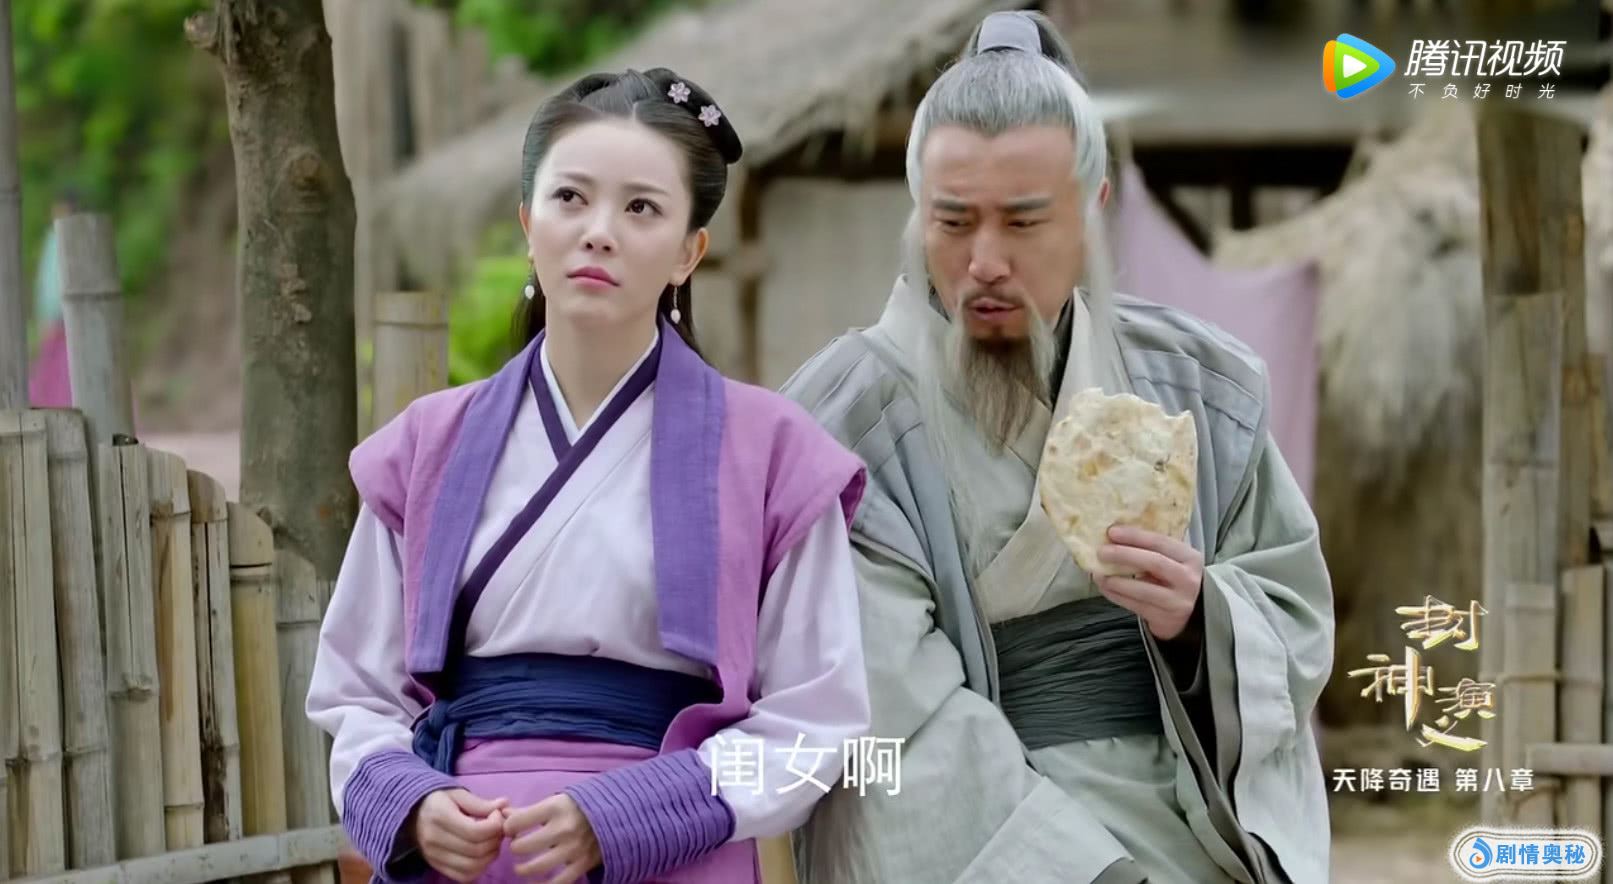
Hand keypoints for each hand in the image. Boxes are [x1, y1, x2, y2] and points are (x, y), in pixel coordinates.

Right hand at [410, 788, 508, 881]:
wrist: (410, 814)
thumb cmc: (438, 801)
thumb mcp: (457, 794)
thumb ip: (481, 803)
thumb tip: (504, 805)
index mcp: (440, 816)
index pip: (476, 831)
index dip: (495, 825)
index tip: (497, 815)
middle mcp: (434, 839)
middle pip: (476, 850)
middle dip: (495, 840)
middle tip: (498, 829)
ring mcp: (434, 856)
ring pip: (472, 867)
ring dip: (490, 856)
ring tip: (492, 841)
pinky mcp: (436, 867)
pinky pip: (464, 876)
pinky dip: (479, 868)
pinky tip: (483, 854)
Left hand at [504, 793, 601, 882]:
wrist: (616, 814)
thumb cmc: (579, 806)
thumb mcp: (555, 801)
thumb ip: (528, 810)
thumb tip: (502, 816)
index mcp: (554, 808)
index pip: (516, 823)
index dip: (509, 827)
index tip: (513, 829)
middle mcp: (562, 829)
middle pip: (521, 847)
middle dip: (515, 848)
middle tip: (520, 846)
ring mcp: (572, 849)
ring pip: (535, 867)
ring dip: (522, 869)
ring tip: (522, 867)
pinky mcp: (582, 865)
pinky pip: (557, 883)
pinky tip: (537, 880)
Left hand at [1095, 524, 1203, 640]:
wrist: (1189, 613)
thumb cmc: (1173, 578)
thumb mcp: (1172, 560)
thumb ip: (1150, 548)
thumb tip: (1113, 535)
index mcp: (1190, 557)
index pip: (1161, 542)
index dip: (1135, 536)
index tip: (1112, 532)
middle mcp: (1187, 579)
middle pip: (1154, 563)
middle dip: (1125, 555)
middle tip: (1102, 552)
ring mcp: (1177, 601)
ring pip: (1143, 589)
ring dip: (1117, 581)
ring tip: (1099, 573)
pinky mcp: (1164, 618)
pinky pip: (1135, 605)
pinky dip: (1116, 596)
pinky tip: (1105, 587)